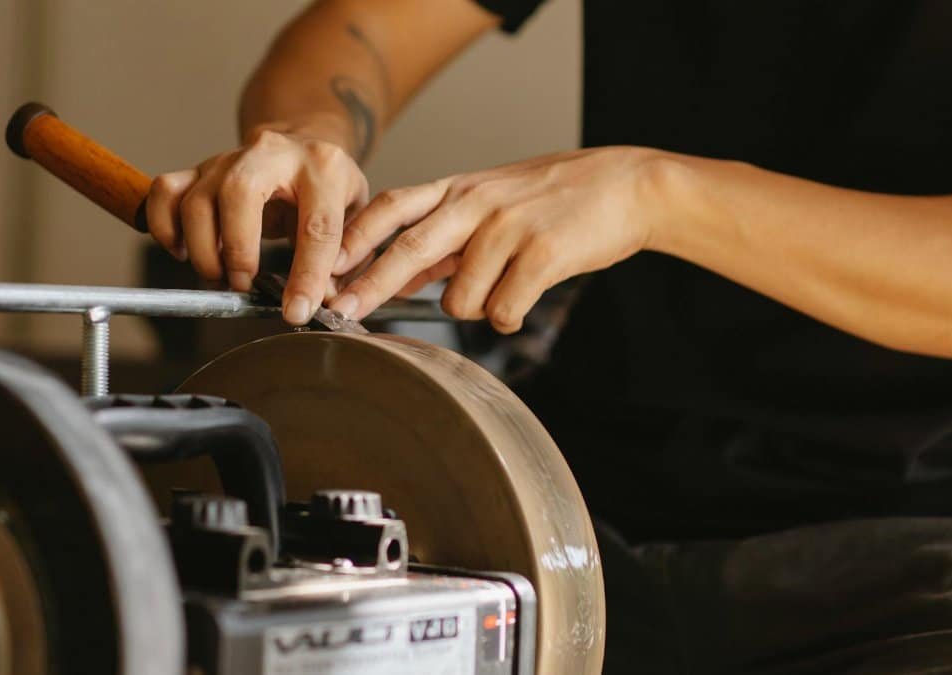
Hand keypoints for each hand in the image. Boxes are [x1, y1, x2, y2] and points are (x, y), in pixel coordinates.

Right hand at [146, 122, 368, 323]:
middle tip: (243, 284)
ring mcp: (229, 158)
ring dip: (203, 250)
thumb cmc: (329, 188)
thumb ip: (347, 258)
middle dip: (237, 250)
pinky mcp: (199, 168)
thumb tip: (327, 301)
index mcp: (323, 167)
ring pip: (196, 199)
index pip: (317, 225)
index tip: (297, 310)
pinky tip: (184, 252)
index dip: (307, 274)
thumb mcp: (354, 217)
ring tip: (221, 277)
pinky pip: (165, 192)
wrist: (303, 145)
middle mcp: (272, 154)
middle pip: (239, 194)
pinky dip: (166, 228)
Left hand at [329, 147, 673, 332]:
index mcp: (458, 190)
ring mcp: (509, 227)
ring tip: (505, 286)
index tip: (324, 267)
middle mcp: (476, 203)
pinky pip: (503, 310)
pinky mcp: (542, 252)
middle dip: (370, 284)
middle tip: (341, 311)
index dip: (355, 238)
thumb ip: (443, 238)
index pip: (392, 208)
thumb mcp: (490, 203)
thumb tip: (394, 276)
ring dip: (476, 307)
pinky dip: (509, 316)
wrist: (627, 186)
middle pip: (409, 247)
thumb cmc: (553, 200)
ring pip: (460, 297)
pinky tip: (525, 300)